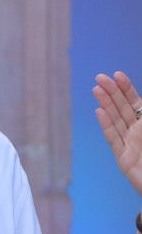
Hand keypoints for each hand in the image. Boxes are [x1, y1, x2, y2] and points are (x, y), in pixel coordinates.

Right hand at [93, 71, 141, 196]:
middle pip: (123, 108)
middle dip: (112, 92)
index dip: (127, 88)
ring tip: (96, 89)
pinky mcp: (124, 158)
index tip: (117, 75)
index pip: (136, 102)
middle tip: (100, 77)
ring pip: (116, 120)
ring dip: (106, 104)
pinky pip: (114, 138)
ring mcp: (130, 145)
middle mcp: (139, 132)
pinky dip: (106, 124)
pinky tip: (99, 112)